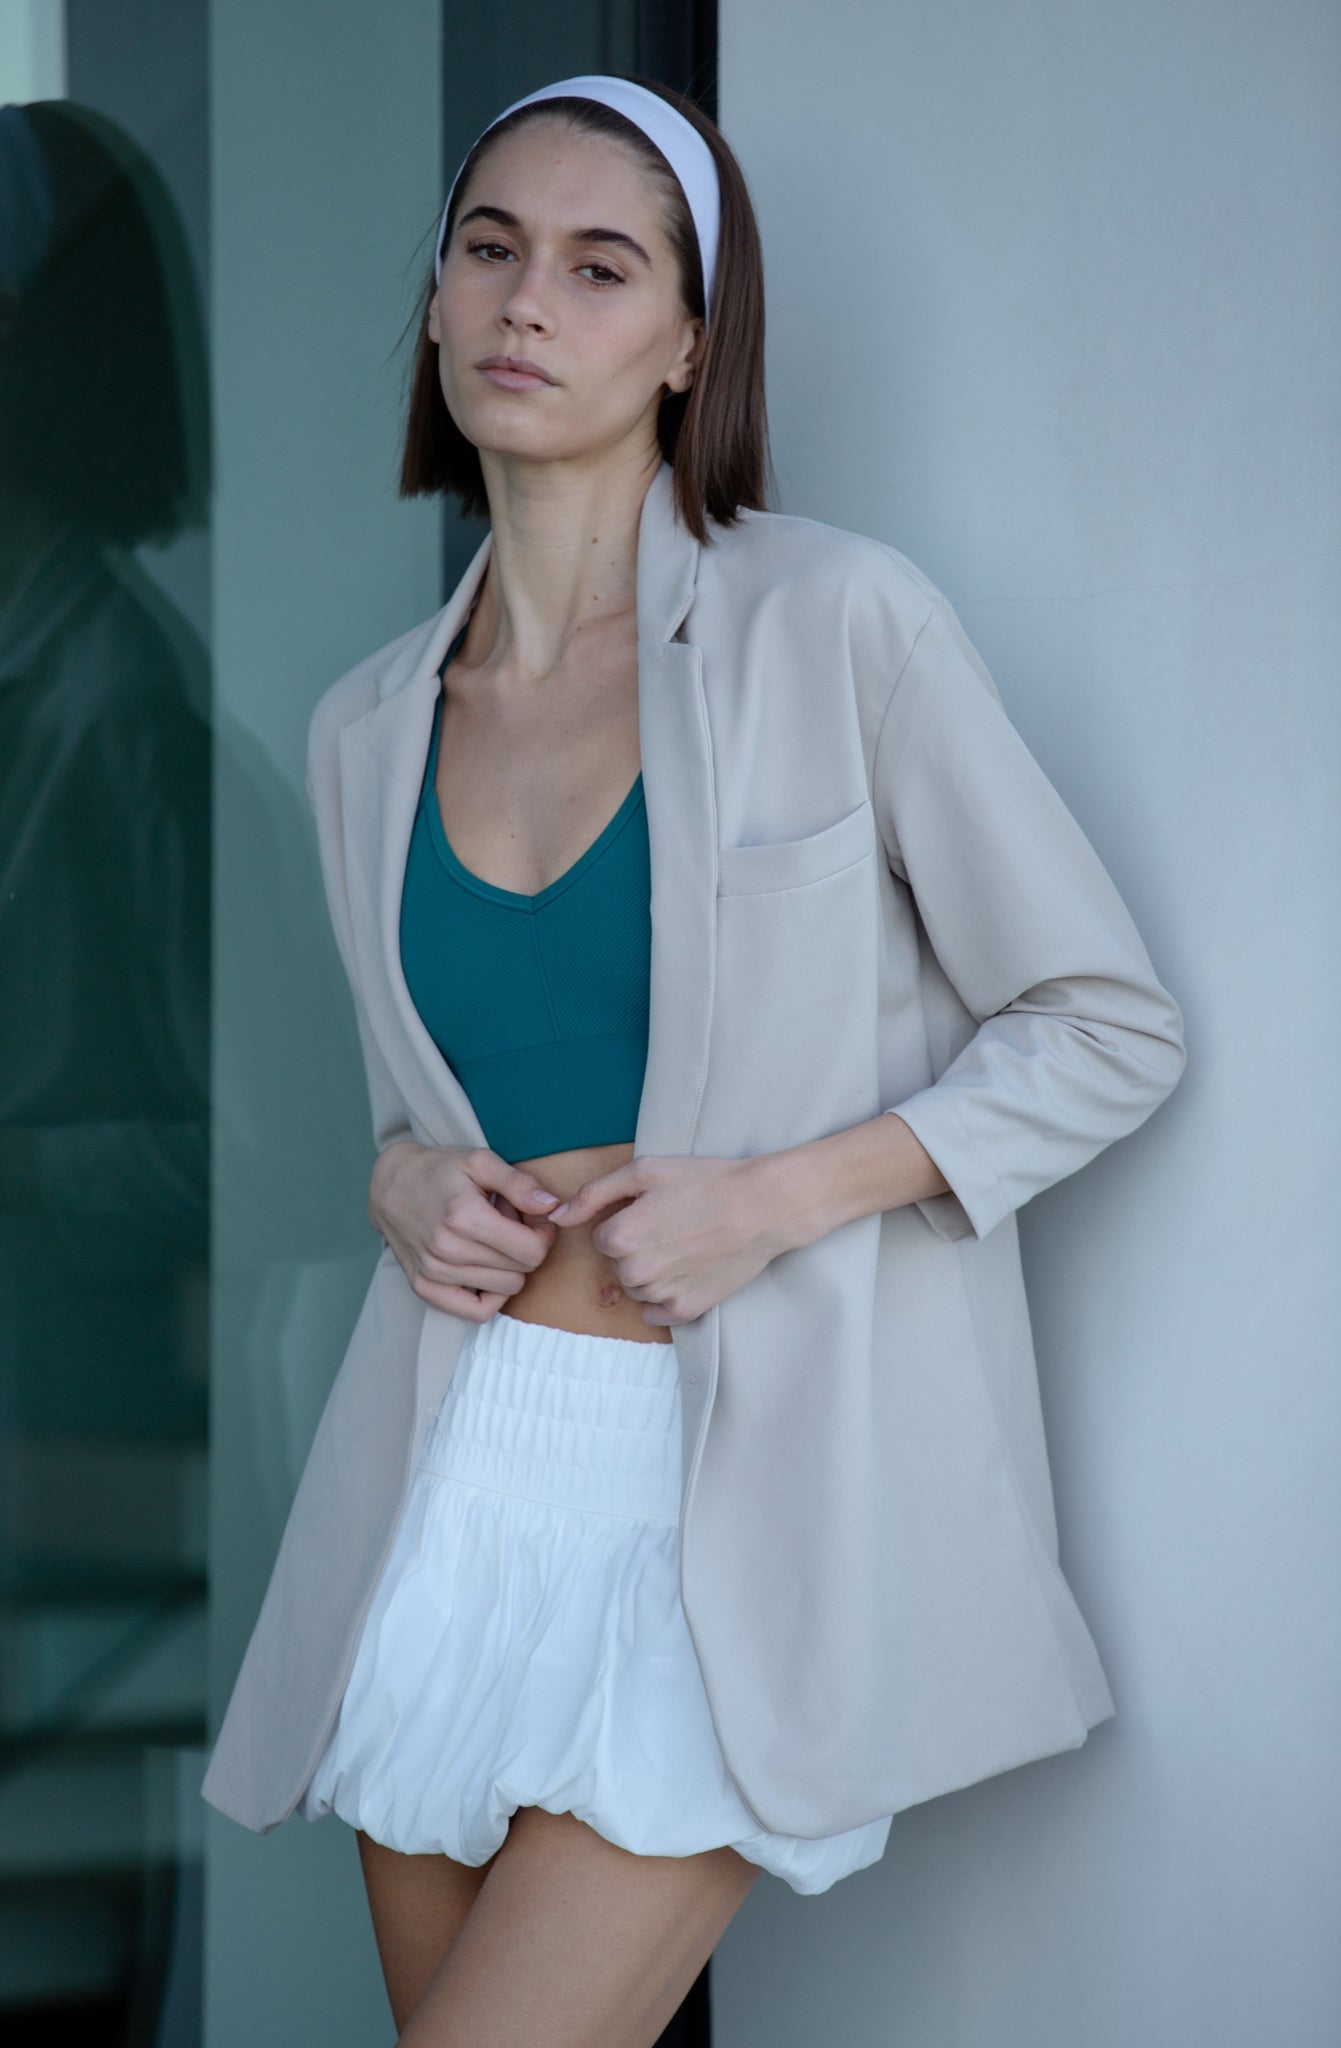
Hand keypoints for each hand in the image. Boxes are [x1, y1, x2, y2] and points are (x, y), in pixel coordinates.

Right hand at [370, 1142, 562, 1321]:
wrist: (391, 1186)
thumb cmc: (439, 1171)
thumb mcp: (480, 1161)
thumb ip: (518, 1183)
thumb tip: (551, 1206)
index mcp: (464, 1216)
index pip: (531, 1251)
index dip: (543, 1234)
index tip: (535, 1218)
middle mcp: (447, 1249)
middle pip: (521, 1271)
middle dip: (525, 1246)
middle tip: (509, 1223)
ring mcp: (434, 1272)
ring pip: (505, 1289)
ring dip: (508, 1266)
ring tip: (492, 1239)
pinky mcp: (424, 1288)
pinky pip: (476, 1312)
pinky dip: (491, 1296)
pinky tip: (488, 1270)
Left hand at [546, 1153, 792, 1326]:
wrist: (762, 1207)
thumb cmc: (704, 1182)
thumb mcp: (644, 1172)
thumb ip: (593, 1193)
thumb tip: (557, 1216)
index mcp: (618, 1237)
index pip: (601, 1237)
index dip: (626, 1220)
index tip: (655, 1210)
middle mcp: (634, 1272)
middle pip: (618, 1263)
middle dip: (637, 1246)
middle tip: (674, 1224)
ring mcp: (659, 1295)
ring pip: (636, 1287)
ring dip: (651, 1271)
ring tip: (685, 1244)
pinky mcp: (685, 1311)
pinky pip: (655, 1311)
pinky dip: (665, 1296)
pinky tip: (688, 1270)